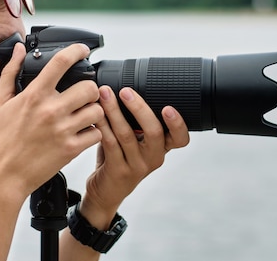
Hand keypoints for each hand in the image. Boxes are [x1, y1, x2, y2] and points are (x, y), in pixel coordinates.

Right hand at [0, 42, 103, 197]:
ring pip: (97, 110)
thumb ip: (10, 72)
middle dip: (90, 88)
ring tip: (84, 113)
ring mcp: (63, 130)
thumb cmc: (1, 140)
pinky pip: (96, 133)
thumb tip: (19, 49)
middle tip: (84, 93)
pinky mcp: (71, 149)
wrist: (4, 175)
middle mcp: (51, 110)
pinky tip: (82, 132)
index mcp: (34, 95)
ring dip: (94, 110)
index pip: (61, 62)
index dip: (77, 51)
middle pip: (90, 87)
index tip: (83, 50)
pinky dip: (93, 132)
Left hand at [79, 85, 189, 228]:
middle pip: (154, 131)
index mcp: (162, 147)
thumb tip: (126, 85)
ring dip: (114, 111)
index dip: (178, 124)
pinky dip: (102, 125)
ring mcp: (137, 166)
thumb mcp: (135, 141)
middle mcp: (154, 157)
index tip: (168, 107)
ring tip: (104, 94)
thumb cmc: (120, 158)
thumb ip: (135, 121)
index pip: (181, 138)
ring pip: (127, 134)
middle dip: (139, 108)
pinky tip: (95, 114)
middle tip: (125, 91)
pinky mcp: (118, 171)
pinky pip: (110, 143)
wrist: (106, 192)